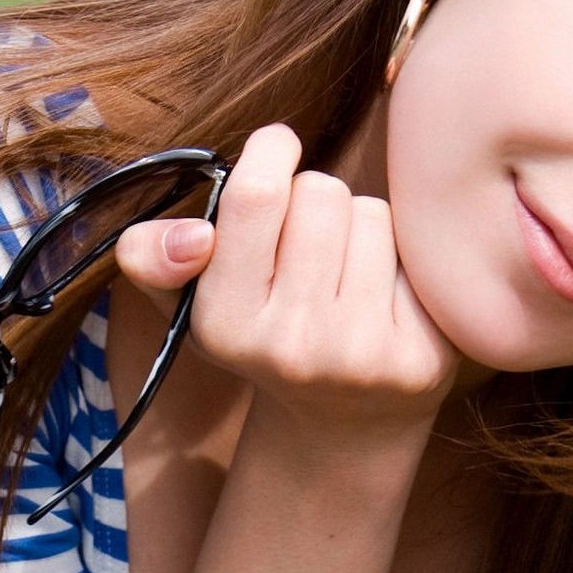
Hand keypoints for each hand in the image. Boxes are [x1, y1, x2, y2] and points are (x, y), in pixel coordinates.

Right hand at [115, 123, 460, 434]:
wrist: (341, 423)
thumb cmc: (262, 334)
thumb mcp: (190, 301)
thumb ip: (152, 253)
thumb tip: (192, 236)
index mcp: (223, 323)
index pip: (256, 195)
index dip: (271, 150)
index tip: (277, 149)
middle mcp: (291, 344)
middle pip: (321, 191)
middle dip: (315, 201)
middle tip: (308, 244)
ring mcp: (360, 355)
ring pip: (373, 214)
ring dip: (361, 229)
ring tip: (346, 274)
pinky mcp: (420, 358)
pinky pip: (417, 253)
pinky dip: (402, 262)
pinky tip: (386, 299)